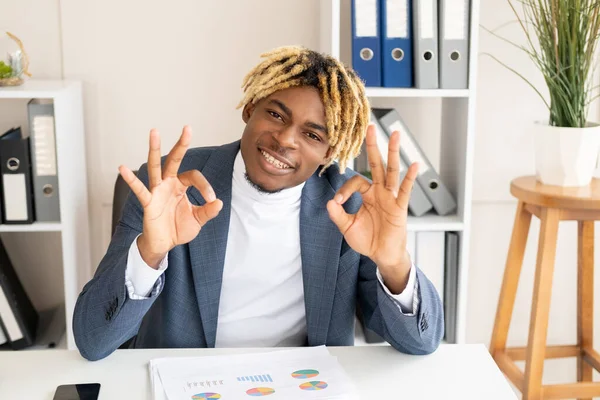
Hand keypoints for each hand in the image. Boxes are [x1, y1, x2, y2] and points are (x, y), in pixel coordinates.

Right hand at [119, 126, 222, 268]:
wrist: (164, 244)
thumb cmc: (179, 228)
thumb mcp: (198, 220)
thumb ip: (208, 211)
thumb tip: (219, 202)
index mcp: (181, 185)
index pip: (194, 177)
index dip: (205, 187)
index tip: (211, 200)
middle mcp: (168, 184)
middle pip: (174, 160)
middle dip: (181, 144)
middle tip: (188, 128)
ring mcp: (157, 191)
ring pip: (155, 167)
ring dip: (155, 149)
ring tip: (154, 131)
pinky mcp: (148, 202)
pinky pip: (139, 189)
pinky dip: (131, 179)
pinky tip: (122, 167)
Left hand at [327, 124, 416, 293]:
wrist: (382, 256)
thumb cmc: (367, 240)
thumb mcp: (347, 227)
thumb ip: (338, 215)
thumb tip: (330, 202)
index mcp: (367, 194)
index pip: (355, 181)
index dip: (345, 189)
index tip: (338, 202)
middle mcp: (380, 192)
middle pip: (376, 164)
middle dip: (373, 146)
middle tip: (370, 127)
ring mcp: (391, 197)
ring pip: (391, 171)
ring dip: (393, 153)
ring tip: (396, 135)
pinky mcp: (400, 207)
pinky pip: (405, 190)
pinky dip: (410, 178)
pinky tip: (414, 165)